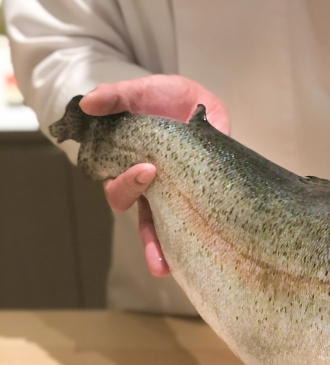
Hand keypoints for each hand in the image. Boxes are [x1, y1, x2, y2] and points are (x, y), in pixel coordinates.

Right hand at [80, 75, 229, 276]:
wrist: (199, 100)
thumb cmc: (163, 100)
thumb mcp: (140, 92)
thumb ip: (116, 97)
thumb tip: (88, 103)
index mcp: (132, 167)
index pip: (120, 188)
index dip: (128, 185)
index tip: (147, 170)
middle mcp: (153, 189)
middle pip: (143, 218)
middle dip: (146, 233)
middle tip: (171, 230)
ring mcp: (178, 195)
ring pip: (167, 232)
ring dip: (163, 251)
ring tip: (163, 268)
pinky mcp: (202, 197)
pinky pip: (198, 226)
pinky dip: (196, 243)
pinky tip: (200, 259)